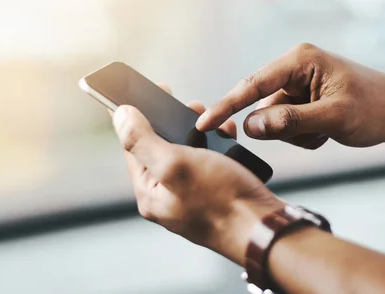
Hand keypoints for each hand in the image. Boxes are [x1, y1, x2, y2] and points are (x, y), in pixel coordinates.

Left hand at [111, 84, 284, 264]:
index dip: (138, 116)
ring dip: (199, 132)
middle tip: (191, 105)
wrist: (264, 227)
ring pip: (188, 154)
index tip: (147, 91)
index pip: (133, 147)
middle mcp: (168, 197)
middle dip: (175, 122)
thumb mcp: (175, 164)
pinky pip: (210, 163)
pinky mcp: (216, 194)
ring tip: (214, 121)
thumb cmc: (222, 200)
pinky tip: (227, 137)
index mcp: (150, 194)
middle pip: (162, 148)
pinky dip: (217, 147)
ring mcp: (193, 197)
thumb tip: (120, 116)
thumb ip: (143, 140)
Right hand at [196, 43, 384, 148]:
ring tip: (326, 132)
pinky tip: (327, 132)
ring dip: (296, 134)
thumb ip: (289, 121)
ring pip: (275, 120)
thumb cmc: (376, 108)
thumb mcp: (333, 117)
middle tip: (313, 133)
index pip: (253, 84)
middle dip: (281, 128)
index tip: (204, 124)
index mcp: (300, 60)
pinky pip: (288, 125)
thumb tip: (251, 126)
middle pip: (263, 105)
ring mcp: (300, 85)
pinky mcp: (305, 100)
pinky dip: (303, 136)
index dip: (227, 106)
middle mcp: (296, 68)